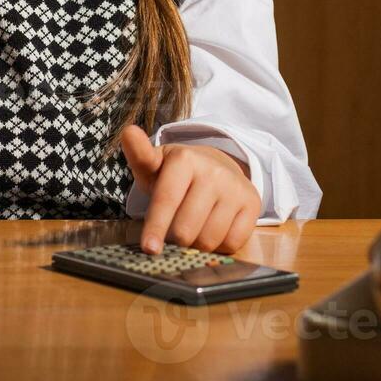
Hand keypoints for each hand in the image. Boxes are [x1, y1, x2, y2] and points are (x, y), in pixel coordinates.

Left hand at [120, 125, 260, 254]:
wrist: (217, 167)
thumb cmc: (176, 173)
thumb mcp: (155, 164)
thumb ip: (139, 155)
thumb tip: (128, 132)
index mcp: (184, 159)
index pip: (166, 200)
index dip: (156, 227)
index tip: (149, 248)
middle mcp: (213, 172)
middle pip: (185, 228)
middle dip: (173, 239)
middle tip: (171, 231)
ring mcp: (235, 188)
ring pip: (208, 240)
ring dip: (195, 245)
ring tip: (191, 229)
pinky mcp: (252, 204)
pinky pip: (231, 243)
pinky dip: (218, 246)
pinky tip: (211, 230)